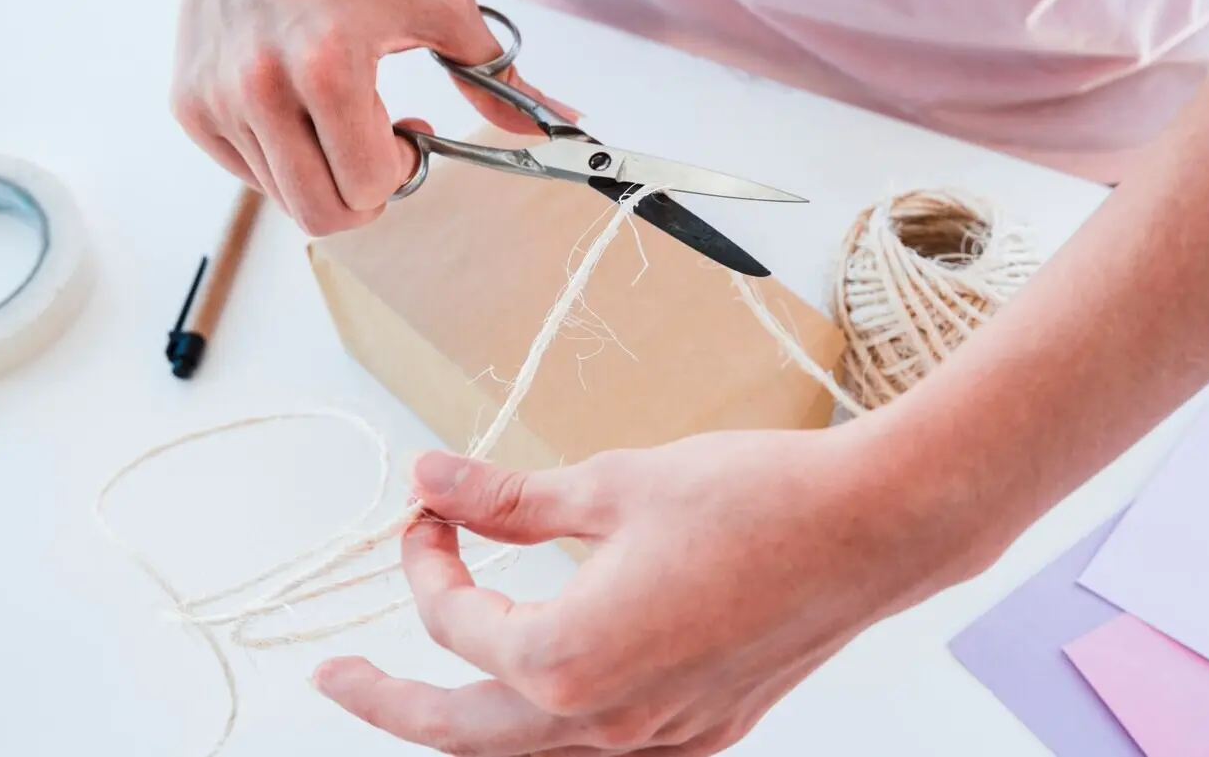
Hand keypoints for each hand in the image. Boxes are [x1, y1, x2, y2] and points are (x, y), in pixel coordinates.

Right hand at [169, 0, 571, 235]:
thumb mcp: (440, 8)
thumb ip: (500, 77)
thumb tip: (560, 124)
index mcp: (328, 70)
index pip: (372, 185)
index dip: (403, 170)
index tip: (410, 133)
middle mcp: (261, 91)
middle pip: (325, 215)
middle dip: (366, 197)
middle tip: (378, 152)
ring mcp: (217, 103)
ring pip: (286, 199)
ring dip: (325, 174)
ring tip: (338, 120)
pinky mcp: (190, 108)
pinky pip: (248, 176)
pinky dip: (283, 161)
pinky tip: (297, 112)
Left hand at [312, 424, 992, 754]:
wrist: (874, 527)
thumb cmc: (757, 498)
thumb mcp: (614, 484)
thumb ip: (509, 498)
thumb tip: (432, 480)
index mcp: (570, 659)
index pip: (457, 623)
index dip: (427, 560)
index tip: (428, 511)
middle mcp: (609, 720)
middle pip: (463, 731)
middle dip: (390, 702)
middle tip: (334, 680)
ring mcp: (663, 736)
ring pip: (529, 752)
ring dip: (468, 717)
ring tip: (422, 687)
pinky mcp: (705, 728)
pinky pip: (600, 747)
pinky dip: (549, 721)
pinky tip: (542, 682)